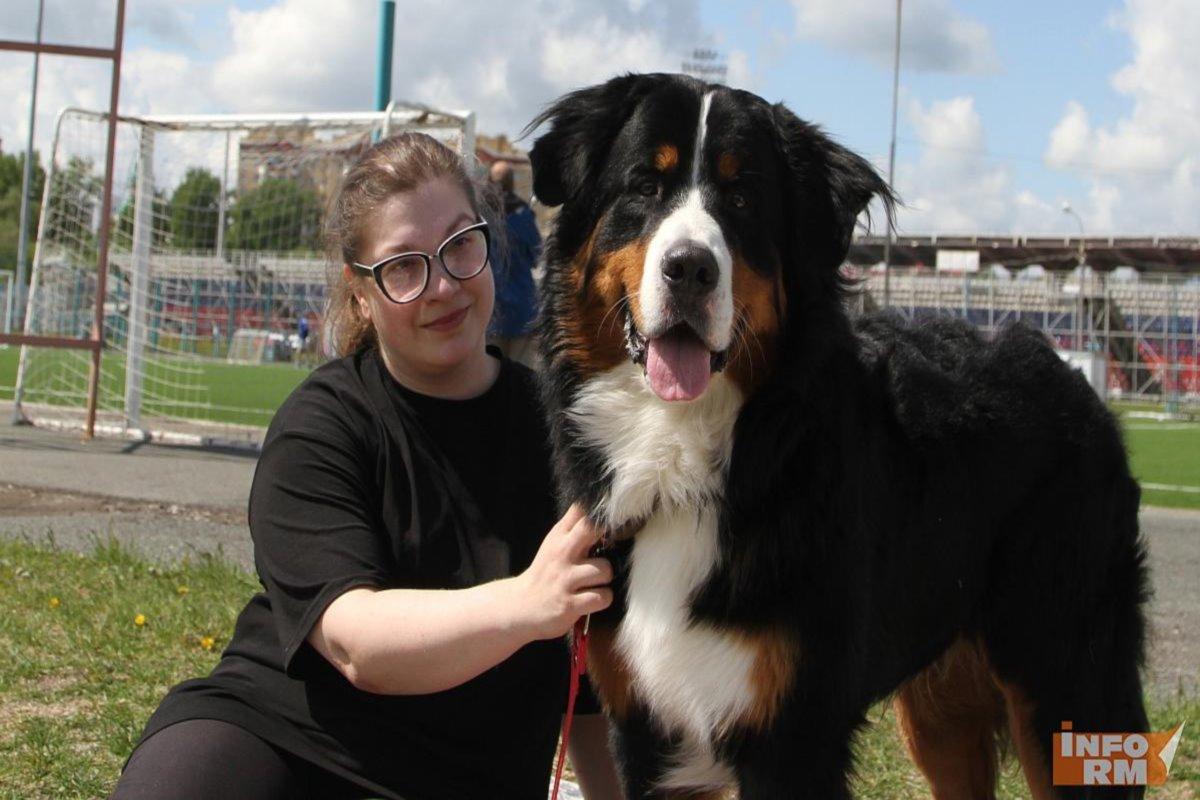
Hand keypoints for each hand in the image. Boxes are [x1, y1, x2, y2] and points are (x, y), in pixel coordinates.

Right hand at [512, 504, 613, 640]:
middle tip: (609, 543)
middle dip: (607, 531)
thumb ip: (574, 524)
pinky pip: (603, 596)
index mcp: (559, 536)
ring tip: (595, 580)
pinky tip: (593, 596)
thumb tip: (596, 503)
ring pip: (604, 569)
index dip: (601, 509)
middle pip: (591, 528)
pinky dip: (603, 598)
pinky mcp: (570, 604)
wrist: (521, 605)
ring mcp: (566, 579)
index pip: (581, 510)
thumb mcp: (554, 542)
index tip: (613, 513)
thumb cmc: (546, 571)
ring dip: (605, 577)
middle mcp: (561, 553)